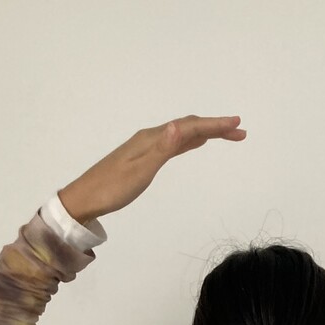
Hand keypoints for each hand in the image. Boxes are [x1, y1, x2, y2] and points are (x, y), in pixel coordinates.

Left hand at [58, 114, 245, 223]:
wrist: (85, 199)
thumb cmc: (112, 189)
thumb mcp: (140, 172)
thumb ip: (161, 150)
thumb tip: (179, 126)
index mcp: (152, 139)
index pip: (188, 127)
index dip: (214, 126)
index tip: (237, 125)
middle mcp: (151, 138)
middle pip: (188, 126)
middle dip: (215, 128)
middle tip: (240, 131)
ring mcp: (147, 146)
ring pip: (182, 134)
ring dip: (205, 133)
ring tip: (226, 135)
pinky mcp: (144, 156)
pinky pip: (173, 143)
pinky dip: (190, 140)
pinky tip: (195, 143)